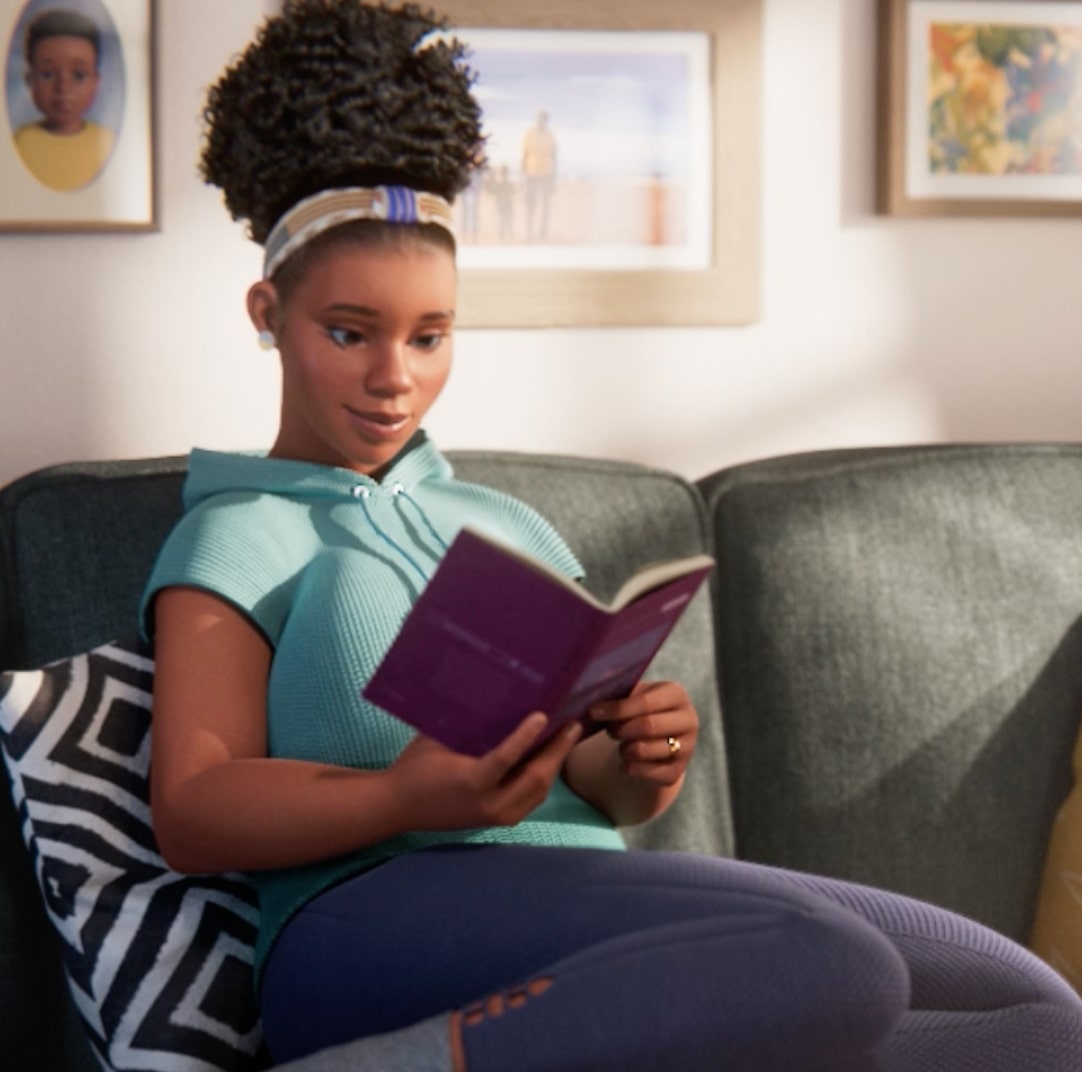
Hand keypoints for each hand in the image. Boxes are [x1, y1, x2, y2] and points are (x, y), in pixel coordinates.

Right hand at [388, 714, 581, 832]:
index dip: (526, 737)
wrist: (397, 806)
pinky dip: (543, 777)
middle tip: (573, 724)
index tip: (543, 715)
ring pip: (538, 791)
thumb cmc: (414, 767)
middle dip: (557, 751)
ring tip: (567, 737)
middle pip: (535, 779)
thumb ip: (467, 726)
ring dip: (555, 764)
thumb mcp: (436, 740)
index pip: (506, 759)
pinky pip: (530, 798)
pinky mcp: (498, 820)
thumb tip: (492, 697)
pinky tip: (550, 757)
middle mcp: (489, 804)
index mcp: (471, 782)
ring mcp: (496, 816)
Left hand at [589, 681, 698, 786]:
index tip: (594, 712)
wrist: (656, 739)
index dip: (617, 709)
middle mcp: (688, 720)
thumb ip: (618, 696)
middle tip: (609, 731)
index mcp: (675, 694)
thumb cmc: (638, 711)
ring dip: (623, 749)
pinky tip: (627, 761)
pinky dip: (627, 767)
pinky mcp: (677, 772)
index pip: (645, 702)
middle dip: (620, 729)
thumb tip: (594, 704)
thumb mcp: (633, 697)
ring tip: (622, 745)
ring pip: (643, 750)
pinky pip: (643, 772)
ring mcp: (687, 748)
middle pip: (647, 726)